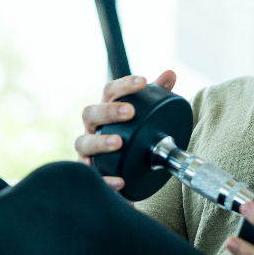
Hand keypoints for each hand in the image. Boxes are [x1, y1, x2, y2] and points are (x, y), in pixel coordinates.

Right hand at [74, 70, 176, 190]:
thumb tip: (170, 73)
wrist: (123, 171)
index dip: (124, 85)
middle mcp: (93, 128)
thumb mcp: (144, 117)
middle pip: (90, 114)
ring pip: (84, 143)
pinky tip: (120, 180)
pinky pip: (93, 176)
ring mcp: (88, 151)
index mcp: (105, 111)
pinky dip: (105, 178)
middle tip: (130, 112)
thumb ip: (156, 96)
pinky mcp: (91, 173)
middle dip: (109, 111)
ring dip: (100, 142)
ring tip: (119, 142)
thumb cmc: (130, 138)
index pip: (109, 92)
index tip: (142, 82)